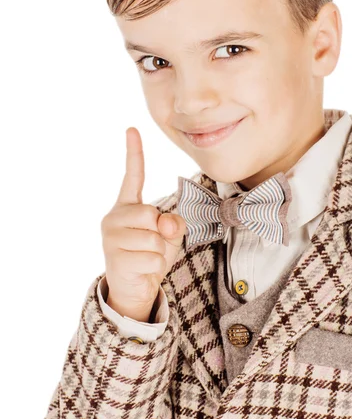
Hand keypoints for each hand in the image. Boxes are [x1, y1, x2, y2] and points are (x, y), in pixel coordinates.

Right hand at [100, 127, 185, 319]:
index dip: (134, 152)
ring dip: (160, 251)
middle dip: (161, 232)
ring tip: (146, 258)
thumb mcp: (168, 236)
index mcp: (127, 206)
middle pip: (151, 213)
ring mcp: (111, 237)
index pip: (132, 176)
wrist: (133, 289)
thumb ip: (172, 223)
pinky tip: (143, 269)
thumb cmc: (149, 256)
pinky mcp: (115, 257)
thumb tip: (165, 224)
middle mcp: (114, 217)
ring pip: (154, 237)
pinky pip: (153, 257)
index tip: (132, 129)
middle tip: (153, 244)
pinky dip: (156, 266)